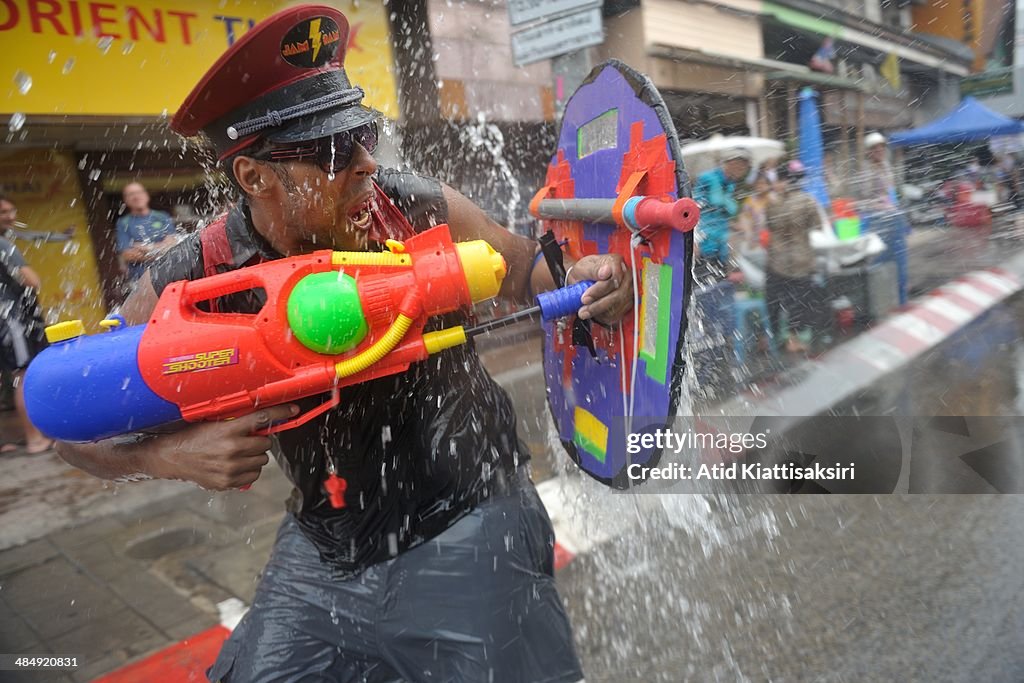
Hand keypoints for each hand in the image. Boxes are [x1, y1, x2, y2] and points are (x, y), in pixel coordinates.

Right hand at [145, 404, 298, 489]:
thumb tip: (261, 421)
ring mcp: (230, 468)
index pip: (262, 418)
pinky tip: (235, 465)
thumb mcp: (212, 423)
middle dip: (258, 440)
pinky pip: (253, 476)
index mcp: (228, 430)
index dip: (281, 412)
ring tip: (237, 453)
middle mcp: (232, 449)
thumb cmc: (191, 437)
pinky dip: (249, 471)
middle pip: (265, 443)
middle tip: (245, 440)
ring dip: (254, 456)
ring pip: (261, 461)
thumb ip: (236, 423)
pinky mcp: (228, 482)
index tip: (293, 410)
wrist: (169, 457)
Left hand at [567, 254, 633, 324]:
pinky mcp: (626, 303)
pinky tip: (594, 313)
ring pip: (618, 306)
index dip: (600, 289)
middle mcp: (626, 275)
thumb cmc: (584, 272)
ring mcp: (628, 290)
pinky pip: (618, 313)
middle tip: (583, 305)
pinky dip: (604, 316)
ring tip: (584, 311)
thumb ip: (594, 269)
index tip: (586, 296)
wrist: (582, 281)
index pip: (615, 278)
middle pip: (618, 294)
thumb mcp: (583, 267)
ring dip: (599, 311)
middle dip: (598, 303)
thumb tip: (605, 271)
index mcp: (616, 262)